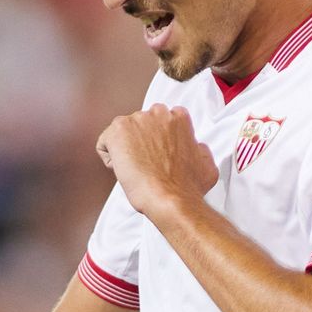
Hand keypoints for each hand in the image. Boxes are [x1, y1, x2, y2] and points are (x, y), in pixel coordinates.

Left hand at [96, 103, 218, 216]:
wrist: (169, 197)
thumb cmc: (188, 187)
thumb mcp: (206, 164)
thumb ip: (199, 148)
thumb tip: (195, 147)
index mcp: (178, 118)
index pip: (162, 119)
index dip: (158, 138)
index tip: (158, 153)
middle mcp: (157, 114)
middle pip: (141, 123)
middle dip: (140, 140)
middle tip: (145, 162)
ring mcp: (136, 120)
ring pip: (122, 133)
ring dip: (125, 149)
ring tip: (136, 169)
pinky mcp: (117, 131)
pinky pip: (105, 143)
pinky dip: (110, 158)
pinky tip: (123, 171)